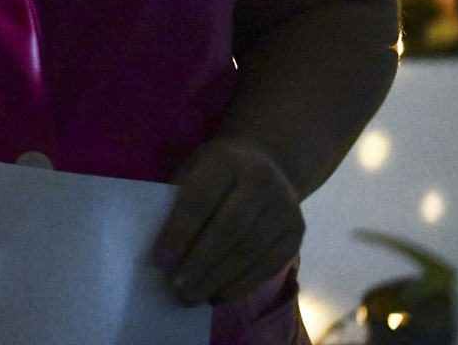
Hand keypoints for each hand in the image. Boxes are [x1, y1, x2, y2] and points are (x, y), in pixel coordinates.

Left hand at [153, 137, 302, 305]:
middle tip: (177, 287)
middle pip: (229, 229)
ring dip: (218, 280)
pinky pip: (268, 266)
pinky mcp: (296, 232)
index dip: (180, 233)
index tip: (160, 262)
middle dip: (199, 263)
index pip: (201, 200)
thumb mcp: (194, 171)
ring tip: (192, 296)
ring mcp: (284, 208)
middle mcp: (261, 181)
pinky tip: (219, 296)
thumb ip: (178, 203)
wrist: (270, 161)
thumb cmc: (217, 172)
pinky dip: (242, 285)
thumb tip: (164, 255)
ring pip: (249, 251)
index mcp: (226, 161)